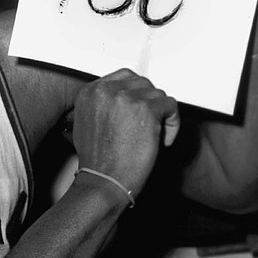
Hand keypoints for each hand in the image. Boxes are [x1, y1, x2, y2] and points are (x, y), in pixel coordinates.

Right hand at [72, 69, 178, 194]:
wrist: (103, 179)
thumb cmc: (96, 159)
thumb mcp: (85, 122)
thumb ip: (102, 104)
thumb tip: (124, 99)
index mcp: (90, 92)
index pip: (123, 77)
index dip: (136, 93)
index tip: (140, 108)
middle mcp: (105, 90)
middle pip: (142, 83)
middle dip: (149, 103)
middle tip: (150, 123)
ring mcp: (125, 98)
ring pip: (157, 94)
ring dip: (160, 114)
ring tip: (155, 135)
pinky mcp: (145, 109)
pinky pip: (170, 105)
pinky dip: (172, 123)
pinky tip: (163, 139)